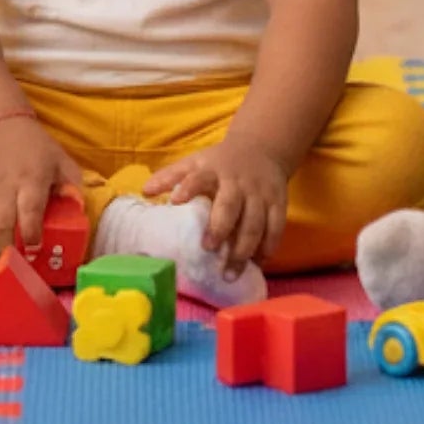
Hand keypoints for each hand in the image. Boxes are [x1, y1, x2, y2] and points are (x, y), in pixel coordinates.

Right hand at [0, 117, 82, 271]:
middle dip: (7, 249)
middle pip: (2, 222)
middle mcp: (5, 186)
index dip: (31, 232)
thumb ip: (72, 185)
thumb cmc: (35, 148)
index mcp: (31, 178)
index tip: (35, 249)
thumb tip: (79, 210)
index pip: (29, 209)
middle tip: (14, 268)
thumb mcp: (60, 160)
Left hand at [142, 134, 289, 277]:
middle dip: (219, 228)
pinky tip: (258, 264)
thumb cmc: (220, 162)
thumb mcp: (195, 162)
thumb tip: (144, 191)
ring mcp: (260, 193)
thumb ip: (171, 176)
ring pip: (255, 222)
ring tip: (230, 274)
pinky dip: (268, 247)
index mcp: (213, 170)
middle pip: (230, 205)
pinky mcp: (279, 203)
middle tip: (208, 248)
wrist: (262, 148)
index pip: (199, 177)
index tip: (175, 201)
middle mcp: (238, 181)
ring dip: (243, 249)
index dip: (187, 187)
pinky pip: (276, 228)